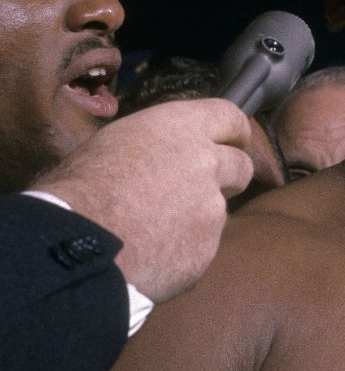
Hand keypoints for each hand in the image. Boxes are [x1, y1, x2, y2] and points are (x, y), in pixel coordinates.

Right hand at [32, 98, 254, 302]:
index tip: (235, 142)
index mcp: (178, 128)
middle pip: (241, 166)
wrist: (77, 245)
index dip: (235, 132)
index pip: (231, 116)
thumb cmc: (79, 188)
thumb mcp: (112, 143)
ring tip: (155, 229)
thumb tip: (158, 156)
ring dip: (199, 218)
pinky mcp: (208, 250)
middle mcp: (206, 164)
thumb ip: (154, 146)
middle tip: (198, 189)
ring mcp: (212, 209)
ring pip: (219, 211)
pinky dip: (185, 251)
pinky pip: (203, 248)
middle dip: (227, 177)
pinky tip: (152, 254)